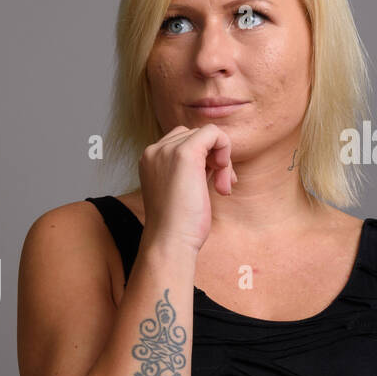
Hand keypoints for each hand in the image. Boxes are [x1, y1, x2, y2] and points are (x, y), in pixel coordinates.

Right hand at [138, 123, 236, 255]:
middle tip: (220, 186)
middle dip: (214, 158)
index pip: (182, 140)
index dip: (204, 158)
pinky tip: (223, 175)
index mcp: (150, 159)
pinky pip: (214, 133)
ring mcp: (167, 150)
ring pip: (207, 134)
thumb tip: (216, 156)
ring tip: (221, 186)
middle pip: (196, 135)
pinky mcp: (185, 153)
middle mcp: (154, 150)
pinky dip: (226, 149)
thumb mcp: (180, 190)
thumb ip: (191, 169)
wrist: (170, 242)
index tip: (212, 183)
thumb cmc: (177, 225)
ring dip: (222, 159)